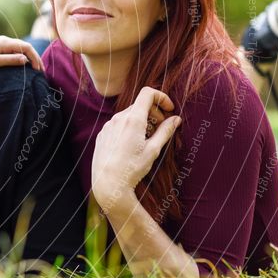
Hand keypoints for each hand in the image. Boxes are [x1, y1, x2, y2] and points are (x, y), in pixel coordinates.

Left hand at [0, 36, 43, 70]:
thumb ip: (10, 60)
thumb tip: (26, 60)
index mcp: (6, 43)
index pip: (27, 48)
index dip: (35, 58)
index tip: (38, 70)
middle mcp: (6, 41)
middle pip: (25, 48)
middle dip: (34, 59)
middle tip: (41, 72)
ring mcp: (2, 44)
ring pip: (20, 50)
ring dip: (29, 59)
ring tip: (35, 70)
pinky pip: (14, 52)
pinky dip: (21, 58)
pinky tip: (23, 66)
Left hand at [91, 87, 180, 210]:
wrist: (108, 184)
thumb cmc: (132, 168)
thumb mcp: (153, 150)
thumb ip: (165, 131)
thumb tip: (175, 119)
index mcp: (132, 119)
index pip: (147, 93)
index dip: (161, 97)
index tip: (169, 110)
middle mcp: (117, 119)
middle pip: (139, 105)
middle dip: (154, 113)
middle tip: (162, 128)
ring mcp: (108, 126)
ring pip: (128, 115)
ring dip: (142, 121)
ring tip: (147, 139)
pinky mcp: (102, 135)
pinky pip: (118, 125)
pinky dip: (129, 128)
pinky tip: (132, 145)